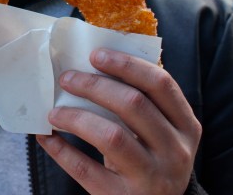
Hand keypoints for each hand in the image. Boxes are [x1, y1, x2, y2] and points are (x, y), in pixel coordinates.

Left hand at [36, 48, 201, 194]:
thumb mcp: (158, 132)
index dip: (127, 65)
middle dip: (94, 86)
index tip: (95, 55)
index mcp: (186, 126)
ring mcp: (152, 177)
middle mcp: (175, 151)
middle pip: (133, 105)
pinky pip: (86, 169)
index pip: (161, 84)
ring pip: (111, 136)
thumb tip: (90, 68)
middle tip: (66, 78)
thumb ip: (140, 104)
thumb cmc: (150, 159)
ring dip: (76, 117)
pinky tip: (47, 137)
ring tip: (54, 111)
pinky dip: (61, 150)